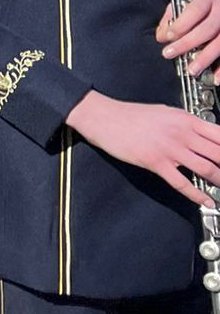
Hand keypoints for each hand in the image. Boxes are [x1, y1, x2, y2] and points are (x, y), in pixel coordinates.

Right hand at [66, 91, 219, 207]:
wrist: (104, 118)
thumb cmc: (131, 115)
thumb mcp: (166, 113)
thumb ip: (186, 125)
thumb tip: (203, 136)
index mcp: (186, 119)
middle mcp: (182, 133)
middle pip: (219, 153)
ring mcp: (170, 149)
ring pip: (206, 169)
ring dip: (219, 181)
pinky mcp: (156, 162)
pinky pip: (182, 182)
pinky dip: (196, 194)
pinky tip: (205, 200)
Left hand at [158, 0, 219, 81]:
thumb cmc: (203, 1)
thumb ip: (173, 15)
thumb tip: (161, 34)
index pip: (195, 11)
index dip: (181, 24)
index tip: (168, 36)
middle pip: (207, 29)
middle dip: (188, 43)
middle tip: (170, 53)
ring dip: (206, 58)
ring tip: (191, 70)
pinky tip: (215, 78)